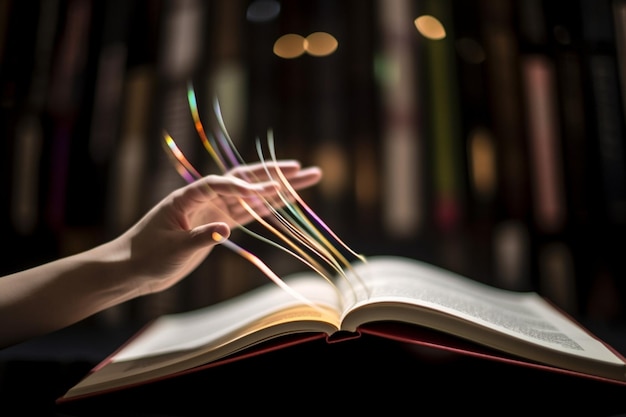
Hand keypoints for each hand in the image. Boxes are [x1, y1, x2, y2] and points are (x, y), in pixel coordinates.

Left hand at [119, 160, 322, 293]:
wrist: (133, 269)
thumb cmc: (146, 256)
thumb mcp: (173, 249)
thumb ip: (200, 237)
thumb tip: (226, 229)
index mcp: (187, 197)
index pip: (220, 184)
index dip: (244, 186)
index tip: (267, 191)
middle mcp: (203, 199)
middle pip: (243, 180)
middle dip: (273, 174)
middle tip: (302, 168)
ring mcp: (213, 211)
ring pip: (251, 196)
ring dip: (278, 188)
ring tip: (307, 178)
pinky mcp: (218, 225)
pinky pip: (247, 214)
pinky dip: (267, 207)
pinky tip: (288, 200)